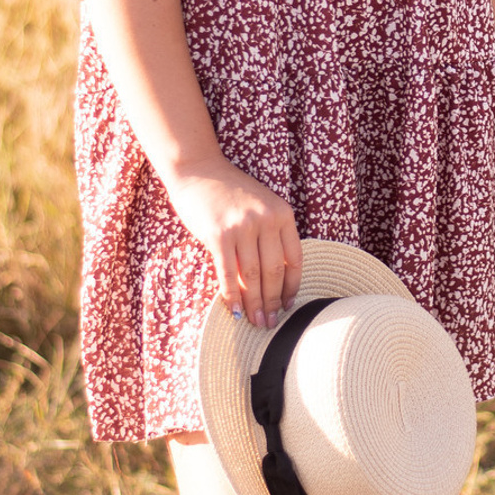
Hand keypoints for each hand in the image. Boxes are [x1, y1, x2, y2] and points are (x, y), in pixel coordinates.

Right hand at [165, 162, 301, 327]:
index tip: (288, 305)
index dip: (292, 286)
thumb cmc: (231, 192)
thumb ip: (271, 233)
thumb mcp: (262, 206)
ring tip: (256, 322)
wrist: (199, 170)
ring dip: (254, 304)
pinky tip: (235, 310)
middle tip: (271, 323)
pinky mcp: (218, 235)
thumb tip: (274, 278)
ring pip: (252, 275)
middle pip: (274, 271)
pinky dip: (232, 295)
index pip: (294, 259)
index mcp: (283, 213)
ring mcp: (242, 227)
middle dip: (272, 302)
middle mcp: (266, 219)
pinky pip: (228, 273)